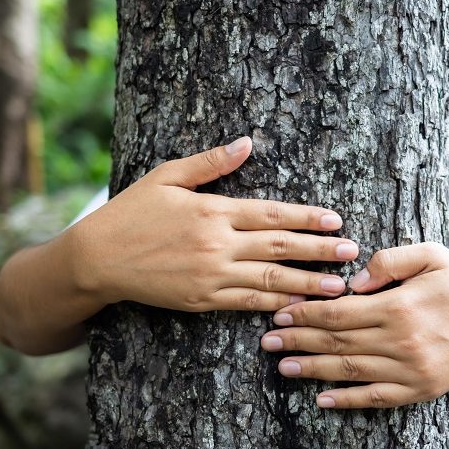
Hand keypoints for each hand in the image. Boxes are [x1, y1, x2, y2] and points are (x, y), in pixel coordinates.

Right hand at [69, 136, 358, 311]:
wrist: (97, 258)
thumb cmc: (132, 211)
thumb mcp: (167, 176)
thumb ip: (211, 163)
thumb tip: (247, 142)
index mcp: (212, 210)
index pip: (271, 214)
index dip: (307, 218)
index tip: (336, 220)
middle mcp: (216, 244)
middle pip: (279, 246)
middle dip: (319, 251)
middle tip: (352, 253)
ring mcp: (210, 276)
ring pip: (270, 280)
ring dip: (307, 283)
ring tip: (338, 286)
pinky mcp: (201, 300)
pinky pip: (246, 303)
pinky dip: (275, 305)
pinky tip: (298, 306)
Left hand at [260, 242, 448, 408]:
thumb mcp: (431, 254)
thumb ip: (389, 259)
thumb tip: (354, 279)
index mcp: (399, 306)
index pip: (338, 313)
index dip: (305, 314)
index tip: (280, 312)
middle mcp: (401, 341)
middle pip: (336, 343)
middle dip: (297, 340)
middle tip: (267, 340)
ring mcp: (410, 370)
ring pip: (349, 371)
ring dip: (312, 370)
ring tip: (283, 366)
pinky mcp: (420, 390)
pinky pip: (375, 398)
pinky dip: (346, 400)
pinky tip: (321, 399)